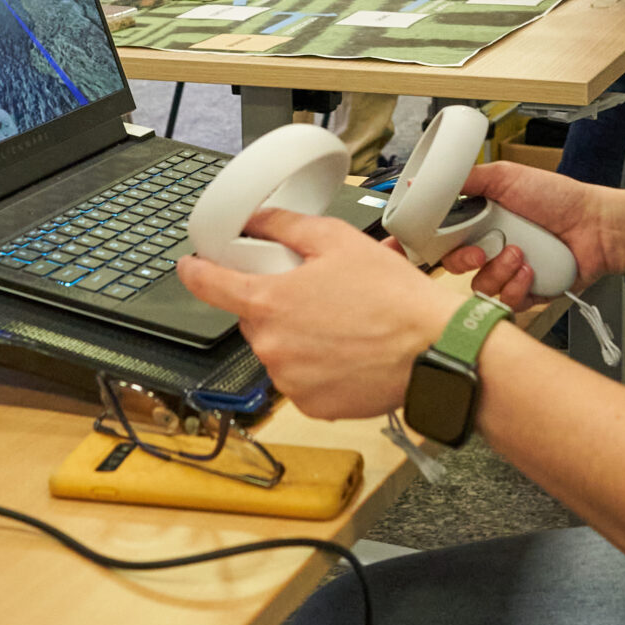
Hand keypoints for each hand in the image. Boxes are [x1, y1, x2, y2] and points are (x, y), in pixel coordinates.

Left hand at [176, 209, 464, 418]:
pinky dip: (318, 367)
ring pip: (280, 350)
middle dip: (277, 303)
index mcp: (269, 302)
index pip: (209, 285)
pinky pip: (301, 381)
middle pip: (255, 318)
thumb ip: (286, 226)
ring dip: (299, 337)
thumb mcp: (338, 240)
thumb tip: (255, 219)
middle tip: (317, 292)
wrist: (434, 350)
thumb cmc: (393, 297)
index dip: (196, 271)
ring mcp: (290, 381)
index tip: (190, 266)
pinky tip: (348, 353)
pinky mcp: (312, 406)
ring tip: (343, 324)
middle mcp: (272, 347)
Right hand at [441, 162, 624, 308]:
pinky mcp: (526, 294)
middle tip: (481, 253)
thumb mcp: (507, 177)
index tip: (437, 243)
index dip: (436, 245)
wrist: (595, 224)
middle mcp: (491, 248)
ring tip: (521, 255)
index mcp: (481, 221)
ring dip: (499, 272)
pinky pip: (506, 303)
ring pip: (480, 288)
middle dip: (464, 262)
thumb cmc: (558, 198)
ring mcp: (508, 273)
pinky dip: (517, 288)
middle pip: (456, 268)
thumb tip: (427, 179)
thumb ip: (468, 179)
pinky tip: (532, 271)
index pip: (445, 239)